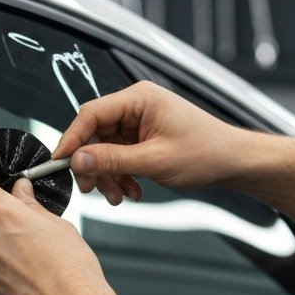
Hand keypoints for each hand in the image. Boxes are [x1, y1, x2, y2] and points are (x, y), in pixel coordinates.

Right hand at [54, 80, 240, 204]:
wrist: (234, 163)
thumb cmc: (207, 152)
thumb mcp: (155, 160)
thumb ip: (112, 160)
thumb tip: (78, 161)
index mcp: (138, 99)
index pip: (91, 114)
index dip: (72, 140)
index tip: (60, 163)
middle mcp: (136, 106)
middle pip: (95, 134)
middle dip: (94, 165)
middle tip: (92, 189)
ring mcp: (139, 123)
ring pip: (105, 149)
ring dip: (108, 175)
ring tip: (120, 196)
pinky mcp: (143, 138)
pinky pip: (119, 157)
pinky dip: (121, 176)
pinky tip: (132, 191)